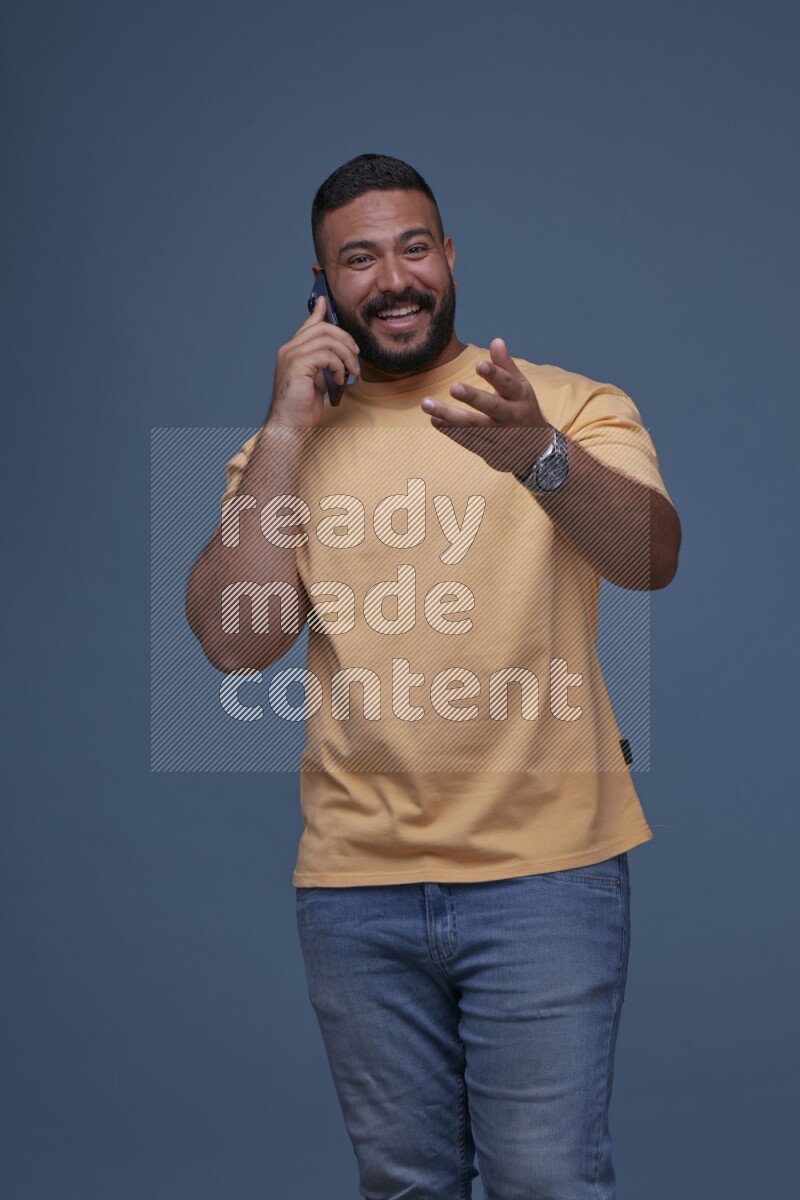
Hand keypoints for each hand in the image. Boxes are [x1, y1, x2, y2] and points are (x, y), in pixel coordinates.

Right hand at [267, 296, 360, 429]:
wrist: (290, 424)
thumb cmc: (302, 406)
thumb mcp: (317, 380)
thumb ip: (323, 364)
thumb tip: (338, 357)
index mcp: (292, 351)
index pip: (308, 325)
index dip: (319, 312)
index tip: (326, 301)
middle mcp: (289, 349)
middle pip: (323, 329)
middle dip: (345, 339)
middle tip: (356, 355)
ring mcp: (292, 356)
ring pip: (327, 340)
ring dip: (346, 355)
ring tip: (351, 372)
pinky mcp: (298, 365)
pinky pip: (326, 355)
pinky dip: (338, 366)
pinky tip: (339, 380)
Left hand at [421, 338, 551, 472]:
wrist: (537, 450)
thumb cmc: (523, 409)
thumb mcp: (521, 387)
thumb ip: (506, 366)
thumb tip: (496, 341)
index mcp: (520, 397)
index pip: (508, 384)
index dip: (495, 374)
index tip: (479, 364)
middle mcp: (512, 416)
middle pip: (492, 407)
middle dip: (473, 398)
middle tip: (454, 387)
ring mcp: (501, 436)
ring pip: (474, 426)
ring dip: (449, 416)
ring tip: (427, 404)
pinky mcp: (490, 451)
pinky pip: (468, 440)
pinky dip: (451, 431)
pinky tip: (435, 420)